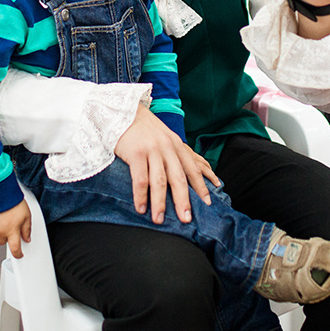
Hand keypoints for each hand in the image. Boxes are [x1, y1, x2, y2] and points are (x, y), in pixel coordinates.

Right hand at [0, 200, 31, 258]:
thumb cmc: (13, 201)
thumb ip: (27, 229)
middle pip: (2, 242)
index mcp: (12, 231)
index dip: (18, 254)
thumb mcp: (27, 215)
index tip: (19, 254)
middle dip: (6, 238)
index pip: (15, 248)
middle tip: (10, 229)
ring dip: (0, 229)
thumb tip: (27, 238)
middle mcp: (0, 231)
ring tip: (4, 217)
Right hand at [114, 105, 220, 223]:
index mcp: (176, 145)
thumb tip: (181, 178)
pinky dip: (141, 196)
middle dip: (183, 201)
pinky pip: (140, 179)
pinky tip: (141, 208)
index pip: (192, 169)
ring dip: (160, 203)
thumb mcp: (163, 137)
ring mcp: (152, 150)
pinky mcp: (136, 153)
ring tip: (159, 219)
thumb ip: (173, 154)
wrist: (122, 111)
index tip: (207, 203)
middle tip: (186, 219)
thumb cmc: (142, 128)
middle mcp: (167, 147)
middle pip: (178, 178)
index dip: (200, 186)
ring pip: (159, 182)